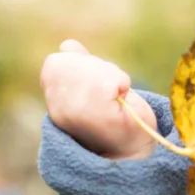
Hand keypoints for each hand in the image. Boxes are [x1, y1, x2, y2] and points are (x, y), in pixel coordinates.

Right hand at [40, 39, 158, 159]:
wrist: (140, 150)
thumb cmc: (120, 118)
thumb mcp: (96, 86)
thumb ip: (79, 66)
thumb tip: (67, 45)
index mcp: (53, 103)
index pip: (55, 63)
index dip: (80, 68)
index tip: (96, 88)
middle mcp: (57, 109)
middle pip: (73, 60)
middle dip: (96, 69)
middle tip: (109, 95)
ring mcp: (75, 111)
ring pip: (92, 67)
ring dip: (111, 76)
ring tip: (116, 99)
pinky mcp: (97, 112)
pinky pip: (111, 78)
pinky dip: (122, 83)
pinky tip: (122, 101)